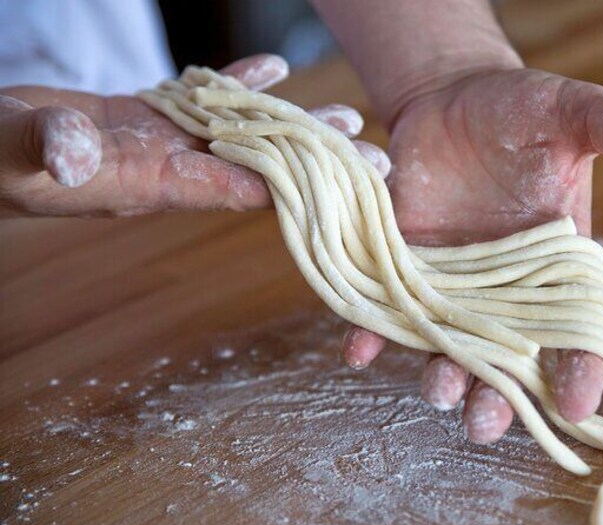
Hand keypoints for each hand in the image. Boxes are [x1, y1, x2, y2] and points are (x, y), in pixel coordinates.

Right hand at [0, 54, 388, 216]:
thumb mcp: (18, 147)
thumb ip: (46, 146)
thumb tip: (71, 155)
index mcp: (153, 181)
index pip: (240, 184)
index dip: (299, 184)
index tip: (352, 184)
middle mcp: (169, 167)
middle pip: (259, 161)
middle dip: (316, 159)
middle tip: (376, 154)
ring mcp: (160, 142)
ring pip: (242, 132)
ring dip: (292, 123)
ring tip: (344, 117)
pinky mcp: (144, 118)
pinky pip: (205, 102)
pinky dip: (239, 85)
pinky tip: (273, 70)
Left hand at [341, 68, 602, 442]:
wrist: (450, 100)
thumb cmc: (519, 110)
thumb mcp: (570, 112)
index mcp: (558, 266)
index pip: (578, 329)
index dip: (582, 370)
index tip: (577, 406)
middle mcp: (506, 290)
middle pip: (510, 358)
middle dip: (499, 396)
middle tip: (485, 425)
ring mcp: (453, 286)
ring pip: (451, 347)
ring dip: (442, 377)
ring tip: (437, 391)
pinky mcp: (405, 270)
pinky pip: (388, 311)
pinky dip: (372, 333)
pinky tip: (360, 351)